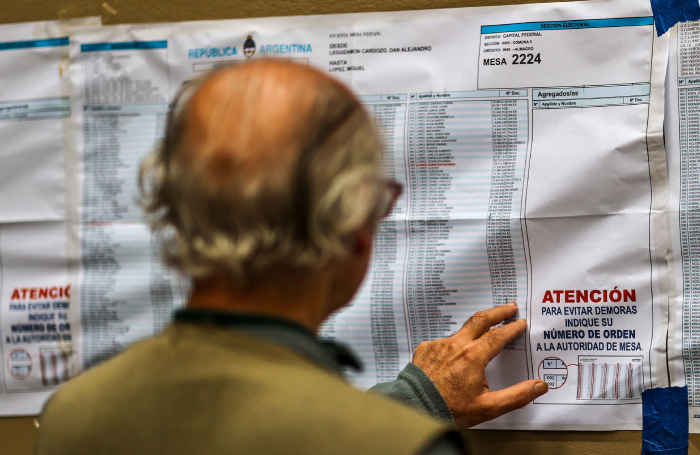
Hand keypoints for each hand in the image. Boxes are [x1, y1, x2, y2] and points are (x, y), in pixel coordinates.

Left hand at [411, 302, 547, 427]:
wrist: (416, 408)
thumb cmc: (450, 409)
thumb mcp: (488, 407)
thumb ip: (516, 395)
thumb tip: (539, 386)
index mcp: (472, 356)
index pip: (498, 335)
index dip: (511, 328)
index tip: (521, 322)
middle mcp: (455, 345)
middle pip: (480, 320)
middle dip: (497, 312)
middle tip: (509, 307)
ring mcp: (438, 345)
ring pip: (461, 331)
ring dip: (474, 329)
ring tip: (483, 333)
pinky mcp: (426, 349)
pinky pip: (444, 342)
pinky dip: (454, 345)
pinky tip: (456, 354)